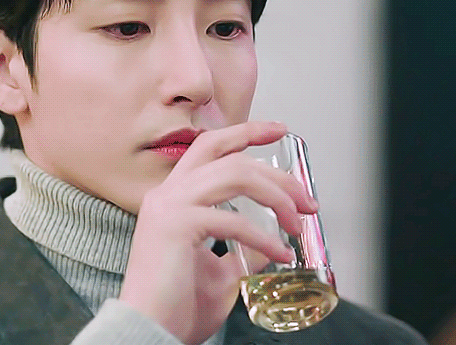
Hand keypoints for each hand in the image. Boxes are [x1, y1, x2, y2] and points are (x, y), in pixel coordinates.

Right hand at [119, 121, 318, 344]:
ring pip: (234, 175)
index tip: (279, 130)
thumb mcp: (221, 273)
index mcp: (172, 198)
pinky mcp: (176, 225)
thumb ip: (243, 252)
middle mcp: (167, 194)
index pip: (209, 148)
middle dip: (276, 173)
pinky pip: (233, 221)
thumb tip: (272, 245)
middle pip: (229, 157)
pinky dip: (265, 238)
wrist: (149, 331)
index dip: (245, 132)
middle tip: (306, 199)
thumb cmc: (176, 307)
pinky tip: (281, 255)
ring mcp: (169, 206)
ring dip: (276, 197)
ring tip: (297, 224)